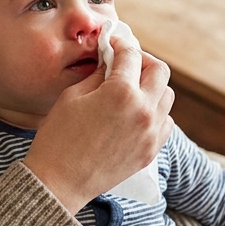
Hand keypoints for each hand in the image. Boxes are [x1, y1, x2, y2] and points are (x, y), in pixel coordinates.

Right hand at [23, 37, 174, 212]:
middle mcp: (143, 111)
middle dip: (143, 62)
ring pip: (167, 98)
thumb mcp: (72, 97)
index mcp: (121, 93)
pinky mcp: (150, 151)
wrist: (59, 182)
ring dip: (152, 88)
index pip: (131, 55)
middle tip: (126, 64)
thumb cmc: (58, 138)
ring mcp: (151, 133)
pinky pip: (166, 123)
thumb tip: (111, 62)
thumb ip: (98, 75)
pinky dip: (156, 114)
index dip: (121, 43)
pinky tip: (136, 115)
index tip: (113, 43)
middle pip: (160, 72)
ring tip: (132, 91)